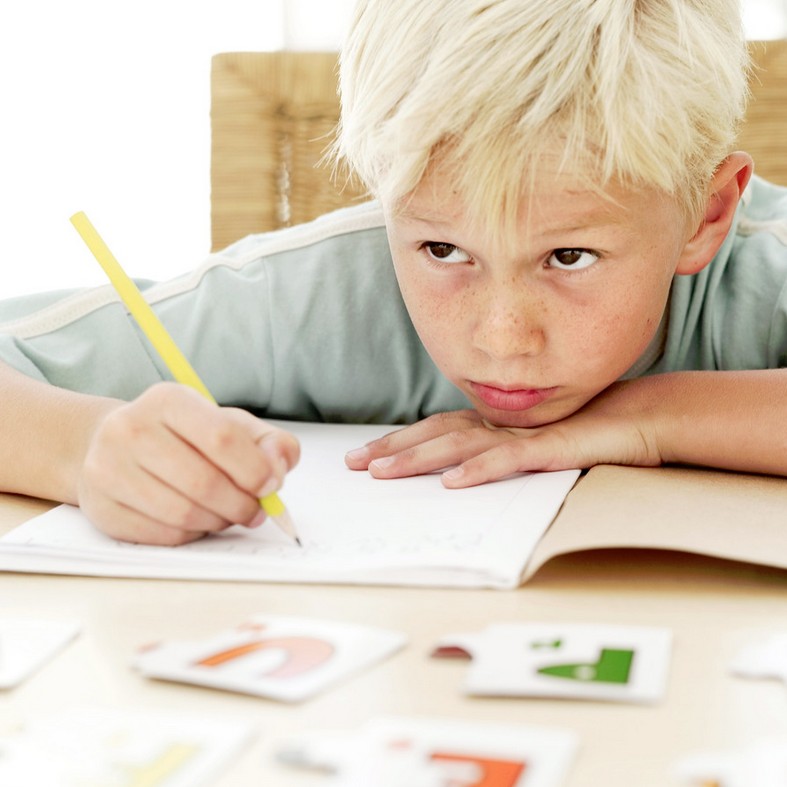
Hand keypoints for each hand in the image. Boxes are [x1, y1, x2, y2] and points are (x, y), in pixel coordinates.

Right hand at [76, 382, 299, 544]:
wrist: (114, 446)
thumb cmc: (184, 436)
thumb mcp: (230, 424)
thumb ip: (268, 442)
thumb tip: (280, 467)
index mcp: (168, 400)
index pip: (222, 437)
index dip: (255, 468)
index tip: (271, 484)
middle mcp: (130, 429)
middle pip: (203, 482)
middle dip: (242, 504)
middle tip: (256, 511)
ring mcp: (108, 469)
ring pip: (183, 514)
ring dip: (219, 522)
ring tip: (229, 515)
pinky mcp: (102, 508)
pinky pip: (163, 535)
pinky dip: (193, 535)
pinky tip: (199, 521)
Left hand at [345, 382, 662, 486]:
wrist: (640, 417)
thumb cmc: (589, 432)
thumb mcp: (535, 446)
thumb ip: (502, 453)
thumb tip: (463, 473)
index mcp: (493, 423)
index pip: (435, 432)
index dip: (399, 442)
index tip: (365, 457)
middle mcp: (500, 424)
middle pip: (435, 435)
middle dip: (392, 449)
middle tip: (354, 464)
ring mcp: (523, 433)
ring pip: (460, 445)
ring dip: (420, 459)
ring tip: (384, 473)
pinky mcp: (550, 446)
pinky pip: (509, 459)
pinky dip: (480, 469)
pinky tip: (454, 482)